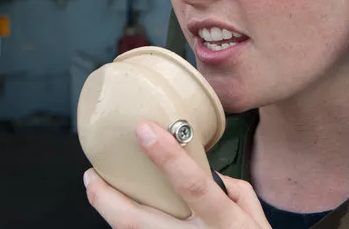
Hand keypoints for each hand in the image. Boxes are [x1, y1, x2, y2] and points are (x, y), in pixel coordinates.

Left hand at [83, 120, 271, 228]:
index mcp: (225, 223)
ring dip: (109, 212)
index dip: (166, 157)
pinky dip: (127, 224)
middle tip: (91, 174)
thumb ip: (235, 192)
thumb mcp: (257, 220)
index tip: (144, 130)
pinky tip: (119, 210)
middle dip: (107, 198)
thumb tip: (210, 173)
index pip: (193, 185)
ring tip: (98, 188)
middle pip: (137, 221)